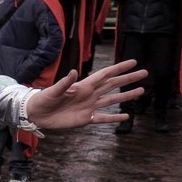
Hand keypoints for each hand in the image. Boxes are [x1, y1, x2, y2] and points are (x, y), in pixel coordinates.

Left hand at [25, 58, 146, 128]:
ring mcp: (89, 107)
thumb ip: (65, 82)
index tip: (133, 62)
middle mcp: (89, 95)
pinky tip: (126, 117)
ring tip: (140, 91)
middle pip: (113, 85)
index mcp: (83, 86)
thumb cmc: (43, 99)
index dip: (119, 68)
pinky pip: (103, 118)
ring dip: (126, 96)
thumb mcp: (53, 90)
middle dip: (128, 79)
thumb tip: (74, 72)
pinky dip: (114, 118)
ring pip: (112, 100)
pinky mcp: (86, 119)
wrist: (36, 114)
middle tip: (144, 73)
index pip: (105, 75)